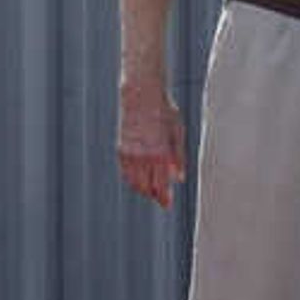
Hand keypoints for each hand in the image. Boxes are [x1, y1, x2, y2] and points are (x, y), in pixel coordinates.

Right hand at [116, 80, 186, 207]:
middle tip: (163, 200)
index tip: (167, 204)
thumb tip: (179, 178)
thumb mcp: (178, 132)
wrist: (141, 96)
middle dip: (154, 195)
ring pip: (133, 181)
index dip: (163, 196)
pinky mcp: (121, 149)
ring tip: (153, 192)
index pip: (160, 183)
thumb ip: (179, 156)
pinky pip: (125, 171)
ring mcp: (129, 153)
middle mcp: (143, 155)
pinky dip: (132, 179)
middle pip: (146, 186)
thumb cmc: (164, 112)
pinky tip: (140, 181)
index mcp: (160, 152)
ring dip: (143, 189)